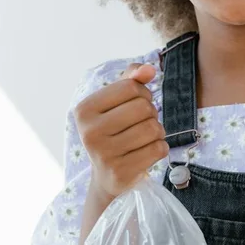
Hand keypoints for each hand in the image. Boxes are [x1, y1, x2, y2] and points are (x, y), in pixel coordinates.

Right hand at [75, 63, 167, 203]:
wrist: (107, 175)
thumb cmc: (115, 131)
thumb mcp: (117, 102)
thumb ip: (132, 79)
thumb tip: (149, 69)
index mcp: (84, 109)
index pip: (130, 87)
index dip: (143, 93)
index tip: (135, 105)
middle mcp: (89, 132)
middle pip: (143, 107)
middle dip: (151, 113)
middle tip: (141, 124)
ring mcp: (103, 154)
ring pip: (153, 128)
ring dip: (157, 132)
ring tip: (145, 138)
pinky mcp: (120, 173)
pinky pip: (158, 149)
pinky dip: (160, 148)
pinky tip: (147, 152)